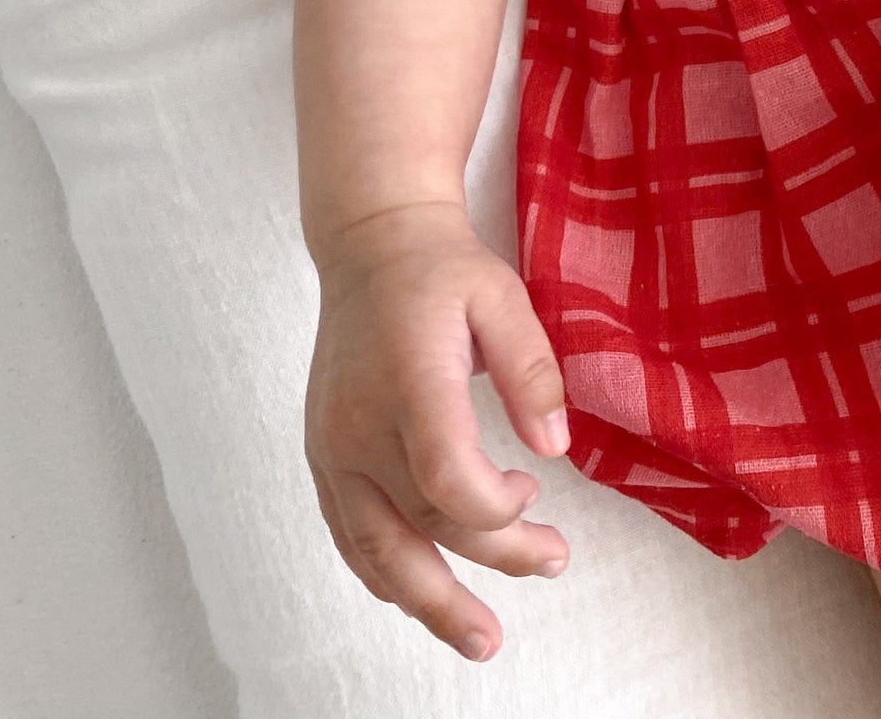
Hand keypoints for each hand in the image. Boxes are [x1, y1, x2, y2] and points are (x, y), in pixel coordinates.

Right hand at [303, 201, 569, 663]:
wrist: (371, 245)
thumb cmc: (442, 269)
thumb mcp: (503, 296)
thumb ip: (530, 369)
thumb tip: (556, 448)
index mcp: (407, 381)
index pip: (445, 479)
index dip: (496, 511)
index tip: (536, 493)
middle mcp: (358, 424)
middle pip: (419, 526)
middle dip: (489, 561)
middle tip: (551, 563)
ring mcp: (332, 446)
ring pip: (375, 549)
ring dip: (430, 599)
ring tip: (481, 635)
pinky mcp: (324, 455)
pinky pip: (349, 533)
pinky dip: (386, 571)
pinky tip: (423, 594)